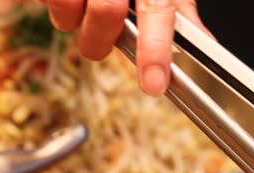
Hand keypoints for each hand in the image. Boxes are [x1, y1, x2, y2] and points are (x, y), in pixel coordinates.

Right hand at [45, 0, 212, 95]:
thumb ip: (179, 9)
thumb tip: (205, 44)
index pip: (158, 9)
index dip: (155, 49)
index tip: (154, 84)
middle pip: (105, 11)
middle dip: (97, 41)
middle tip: (98, 43)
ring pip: (65, 5)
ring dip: (66, 18)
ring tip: (75, 9)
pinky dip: (47, 4)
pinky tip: (57, 0)